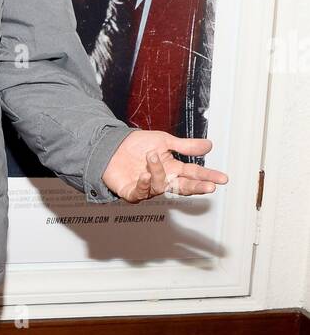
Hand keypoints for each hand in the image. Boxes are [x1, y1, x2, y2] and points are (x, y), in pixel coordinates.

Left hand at [102, 130, 228, 201]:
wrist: (112, 146)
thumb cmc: (137, 145)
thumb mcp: (164, 141)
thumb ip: (186, 146)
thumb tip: (209, 145)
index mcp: (172, 169)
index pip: (194, 174)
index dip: (208, 177)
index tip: (222, 179)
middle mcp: (162, 180)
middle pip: (183, 187)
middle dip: (197, 187)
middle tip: (209, 187)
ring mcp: (147, 188)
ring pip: (159, 186)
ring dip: (157, 171)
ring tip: (152, 156)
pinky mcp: (131, 192)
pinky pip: (140, 193)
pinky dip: (143, 184)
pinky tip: (143, 174)